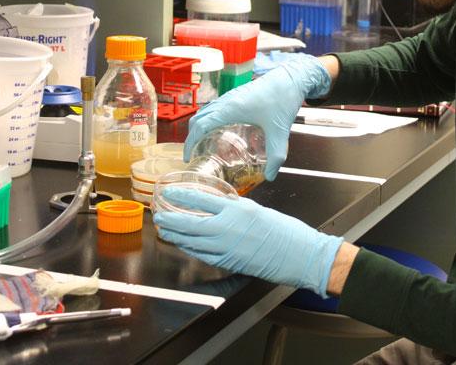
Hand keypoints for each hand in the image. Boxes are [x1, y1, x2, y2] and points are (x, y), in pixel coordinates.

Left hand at [153, 187, 343, 296]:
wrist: (297, 253)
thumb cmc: (283, 231)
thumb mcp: (257, 210)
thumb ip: (236, 208)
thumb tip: (220, 205)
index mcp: (237, 209)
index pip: (202, 200)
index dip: (183, 196)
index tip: (170, 194)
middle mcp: (228, 227)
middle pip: (191, 222)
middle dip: (171, 219)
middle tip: (158, 215)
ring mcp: (226, 247)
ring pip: (192, 241)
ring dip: (175, 236)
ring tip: (164, 230)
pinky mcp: (228, 262)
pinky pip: (202, 255)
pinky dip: (189, 249)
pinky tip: (183, 245)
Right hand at [184, 53, 331, 179]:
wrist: (292, 78)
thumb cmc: (284, 99)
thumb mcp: (280, 132)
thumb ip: (276, 156)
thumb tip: (270, 176)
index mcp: (231, 109)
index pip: (200, 125)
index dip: (190, 142)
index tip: (188, 157)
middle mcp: (227, 101)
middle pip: (198, 118)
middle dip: (191, 136)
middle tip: (194, 154)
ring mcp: (231, 96)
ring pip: (205, 111)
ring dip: (199, 126)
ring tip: (203, 144)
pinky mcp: (237, 95)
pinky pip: (215, 107)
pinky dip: (209, 119)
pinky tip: (221, 131)